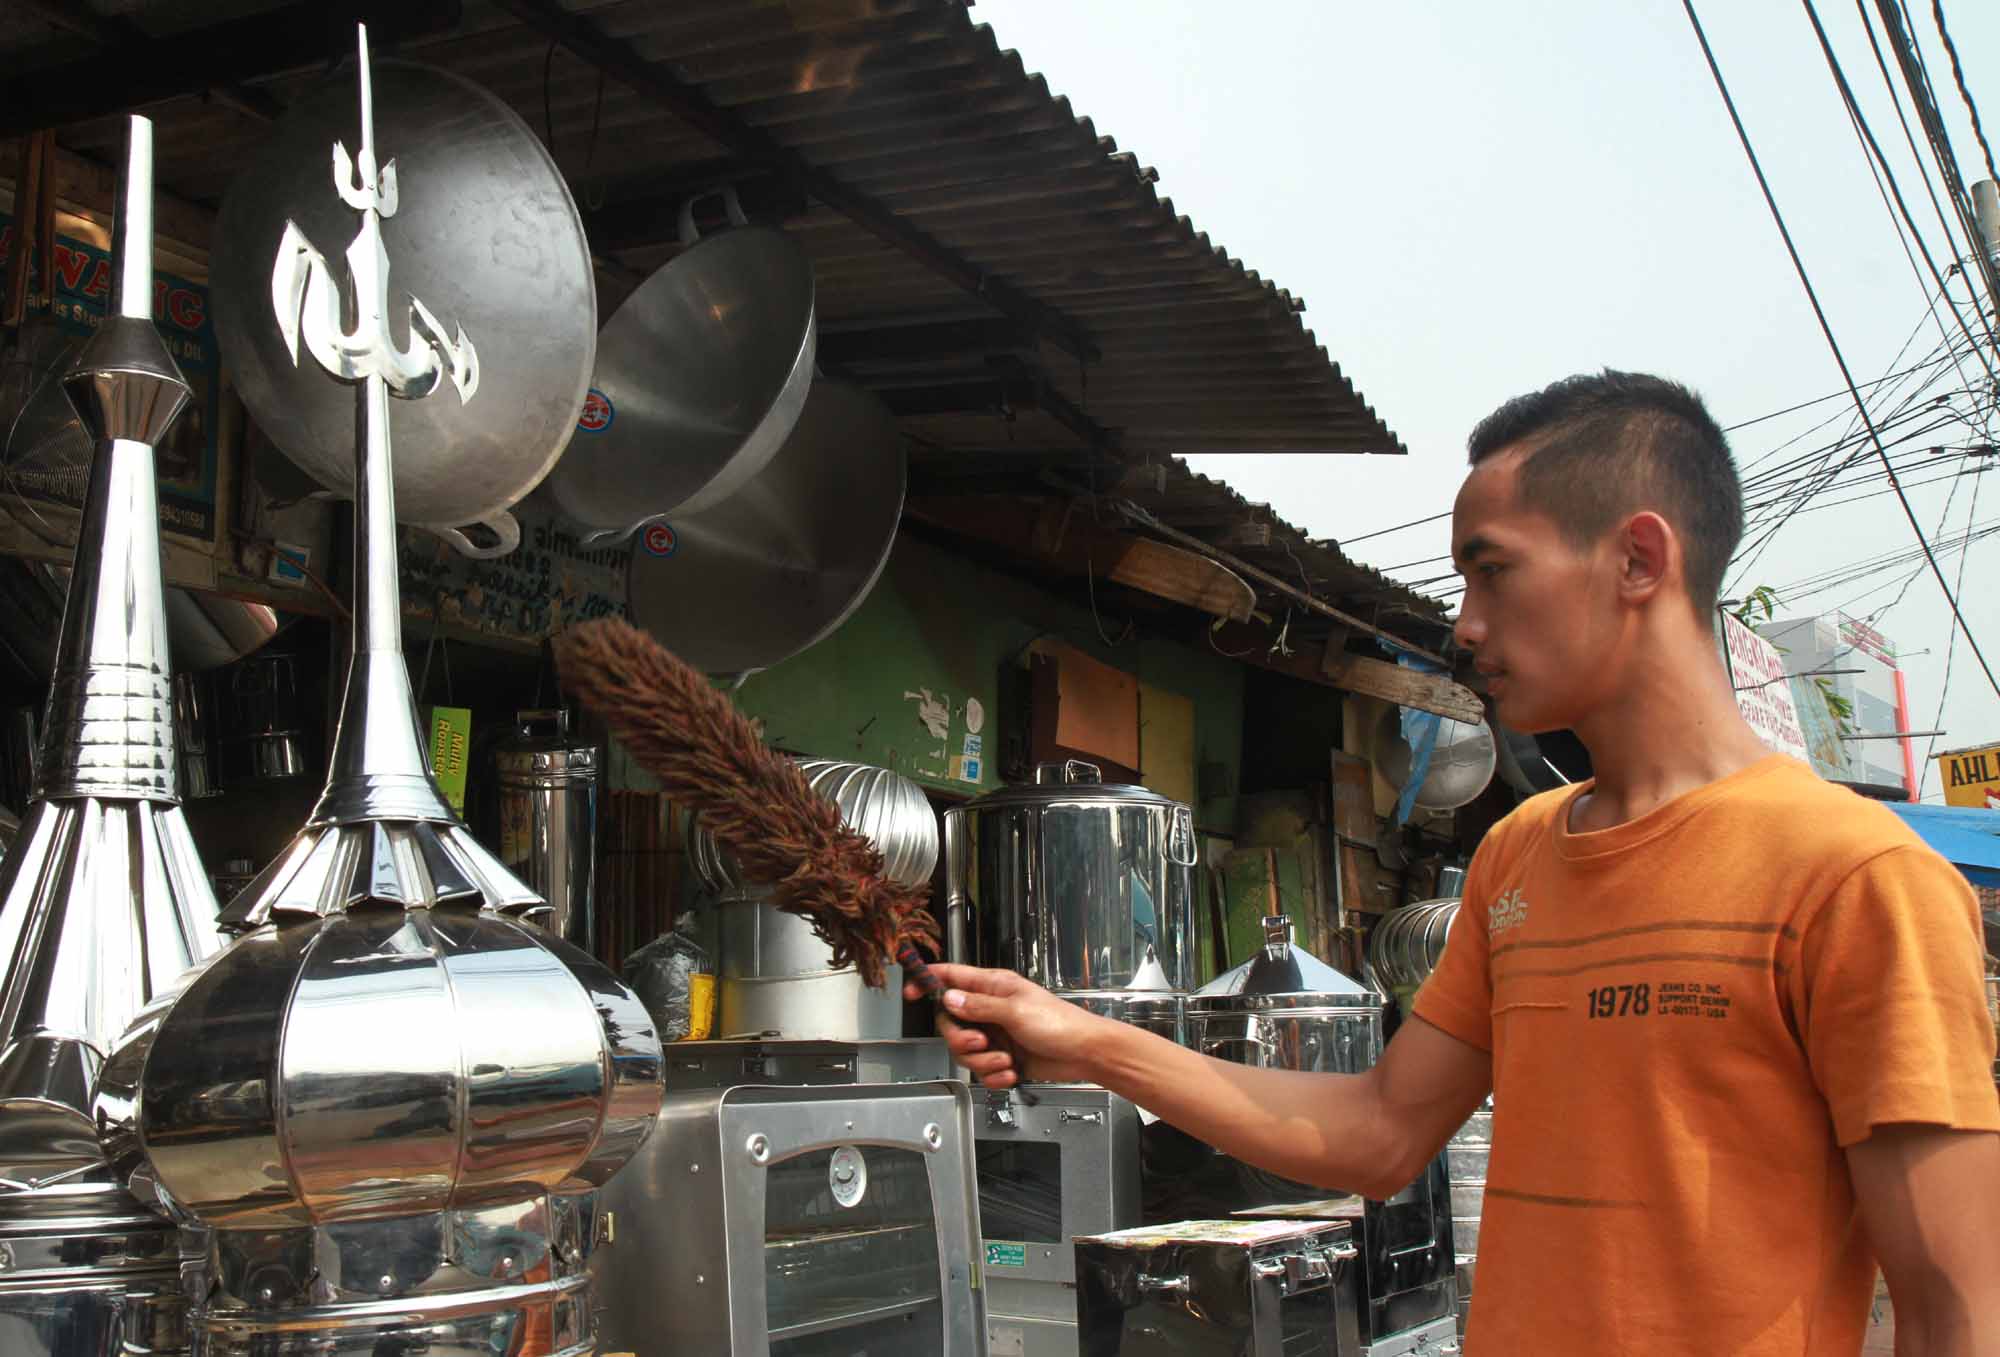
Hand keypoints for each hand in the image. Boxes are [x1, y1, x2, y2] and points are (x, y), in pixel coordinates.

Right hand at [903, 963, 1107, 1087]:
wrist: (1084, 1054)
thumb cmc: (1060, 1024)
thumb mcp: (1016, 1010)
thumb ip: (979, 1006)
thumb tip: (949, 998)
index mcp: (993, 986)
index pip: (951, 977)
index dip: (928, 981)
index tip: (910, 991)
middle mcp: (990, 1009)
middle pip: (951, 1022)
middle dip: (962, 1039)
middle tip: (981, 1043)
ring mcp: (995, 1034)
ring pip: (964, 1051)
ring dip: (982, 1062)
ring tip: (1004, 1060)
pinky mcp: (1002, 1057)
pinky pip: (981, 1071)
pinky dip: (993, 1075)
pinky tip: (1010, 1071)